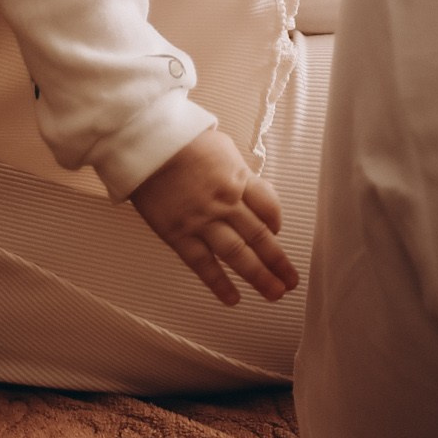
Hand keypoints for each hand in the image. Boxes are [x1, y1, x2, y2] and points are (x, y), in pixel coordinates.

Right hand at [130, 127, 298, 306]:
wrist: (147, 141)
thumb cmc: (182, 139)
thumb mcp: (222, 147)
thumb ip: (238, 173)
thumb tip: (251, 189)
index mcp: (238, 178)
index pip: (269, 208)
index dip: (277, 223)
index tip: (278, 234)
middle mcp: (226, 203)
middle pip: (260, 237)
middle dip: (278, 262)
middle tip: (290, 281)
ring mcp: (203, 221)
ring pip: (238, 255)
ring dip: (259, 277)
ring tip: (274, 293)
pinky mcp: (179, 234)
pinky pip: (203, 265)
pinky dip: (219, 284)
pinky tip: (232, 298)